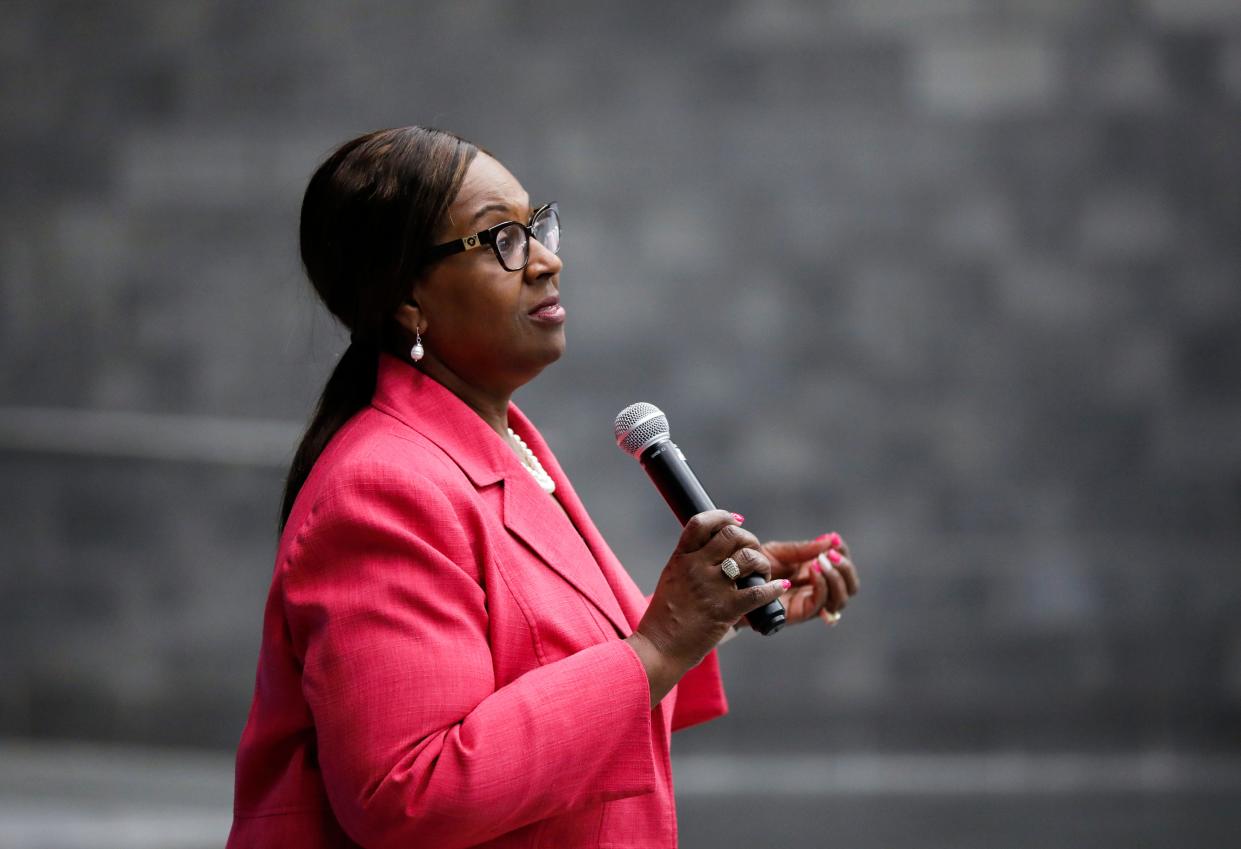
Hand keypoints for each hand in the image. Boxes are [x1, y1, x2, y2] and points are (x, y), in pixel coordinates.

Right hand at [626, 510, 788, 705]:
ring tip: (763, 571)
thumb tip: (714, 548)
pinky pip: (758, 592)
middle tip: (753, 550)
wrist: (659, 647)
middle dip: (748, 539)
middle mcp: (696, 567)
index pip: (701, 523)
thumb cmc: (665, 617)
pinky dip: (774, 589)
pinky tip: (779, 588)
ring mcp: (711, 587)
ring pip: (747, 558)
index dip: (722, 516)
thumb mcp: (672, 578)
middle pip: (731, 535)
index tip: (735, 520)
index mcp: (681, 558)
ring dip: (761, 562)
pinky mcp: (725, 609)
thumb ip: (690, 562)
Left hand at [759, 532, 859, 627]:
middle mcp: (817, 589)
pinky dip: (822, 585)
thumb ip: (804, 549)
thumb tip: (830, 540)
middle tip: (831, 554)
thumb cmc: (755, 567)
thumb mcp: (780, 552)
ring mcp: (811, 602)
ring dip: (836, 577)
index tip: (834, 541)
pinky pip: (821, 603)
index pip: (843, 567)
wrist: (734, 581)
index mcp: (816, 572)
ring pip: (840, 598)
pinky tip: (813, 570)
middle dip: (846, 569)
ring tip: (821, 561)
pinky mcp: (800, 613)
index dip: (844, 555)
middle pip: (850, 586)